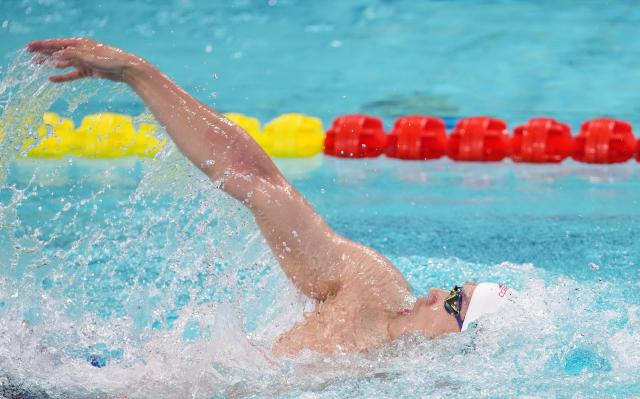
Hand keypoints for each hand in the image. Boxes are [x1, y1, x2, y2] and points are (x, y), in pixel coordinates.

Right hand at [27, 37, 143, 82]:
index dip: (42, 45)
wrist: (126, 69)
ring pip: (63, 62)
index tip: (29, 47)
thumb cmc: (109, 59)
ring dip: (50, 63)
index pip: (56, 44)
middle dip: (43, 53)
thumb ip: (71, 56)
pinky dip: (63, 76)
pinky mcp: (89, 71)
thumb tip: (55, 56)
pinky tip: (52, 78)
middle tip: (29, 55)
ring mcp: (84, 61)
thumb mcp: (89, 57)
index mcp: (79, 43)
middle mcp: (80, 51)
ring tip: (37, 64)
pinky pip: (72, 74)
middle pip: (58, 52)